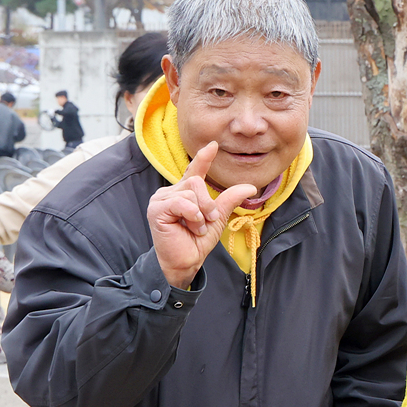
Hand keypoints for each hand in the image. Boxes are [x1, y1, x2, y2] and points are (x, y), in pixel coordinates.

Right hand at [147, 142, 256, 289]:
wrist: (186, 260)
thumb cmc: (197, 240)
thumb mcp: (218, 217)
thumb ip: (229, 199)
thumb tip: (250, 186)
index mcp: (185, 192)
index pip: (194, 171)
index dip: (203, 158)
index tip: (213, 145)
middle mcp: (171, 192)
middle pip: (196, 183)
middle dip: (209, 204)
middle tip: (207, 221)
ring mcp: (161, 199)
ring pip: (191, 193)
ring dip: (201, 215)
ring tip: (195, 227)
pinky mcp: (156, 209)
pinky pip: (182, 203)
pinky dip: (192, 216)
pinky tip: (190, 226)